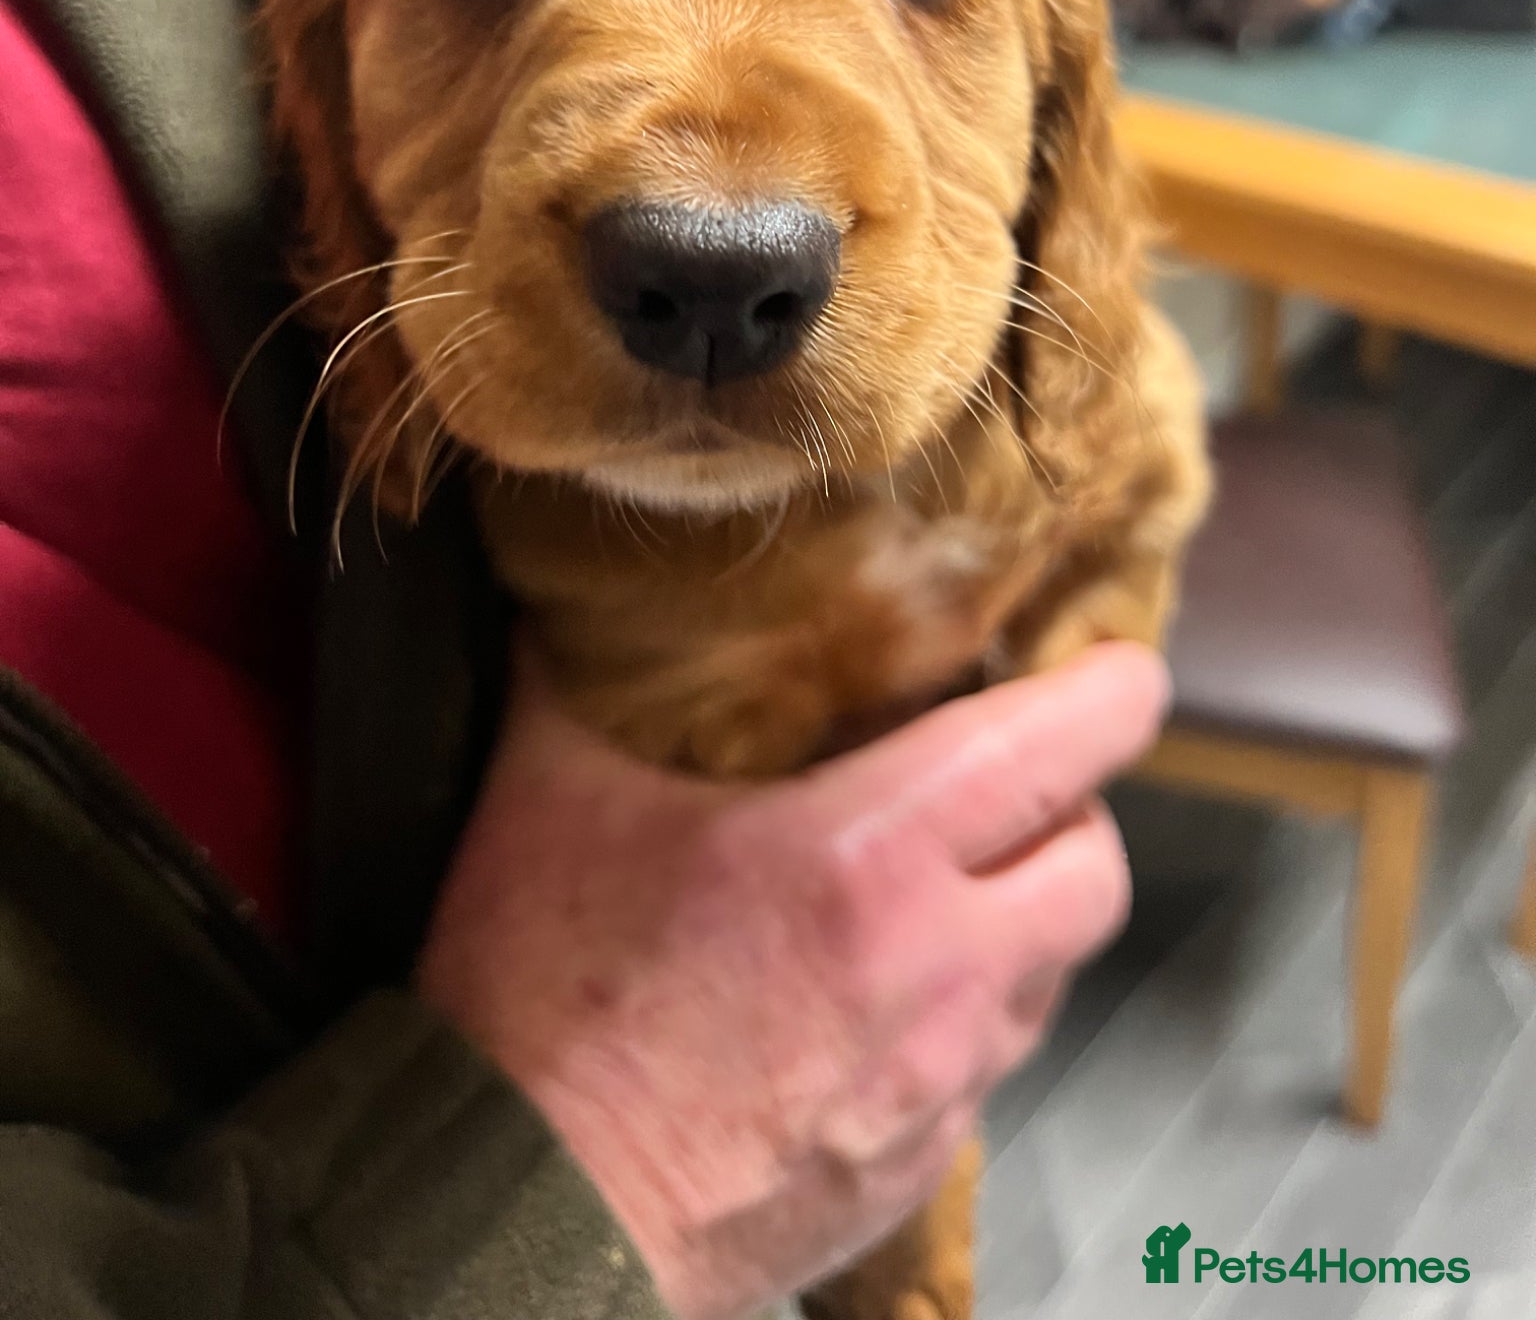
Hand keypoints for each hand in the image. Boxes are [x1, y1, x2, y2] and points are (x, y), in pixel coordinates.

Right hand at [418, 641, 1167, 1319]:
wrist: (526, 1215)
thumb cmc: (539, 1001)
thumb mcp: (547, 799)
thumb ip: (575, 681)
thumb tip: (571, 606)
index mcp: (867, 856)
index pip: (1058, 748)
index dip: (1113, 694)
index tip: (1116, 670)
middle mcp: (939, 970)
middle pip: (1096, 867)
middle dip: (1073, 811)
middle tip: (1008, 783)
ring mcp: (941, 1086)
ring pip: (1051, 975)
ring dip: (1021, 919)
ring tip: (938, 890)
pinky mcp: (920, 1172)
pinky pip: (986, 1074)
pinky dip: (963, 1021)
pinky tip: (880, 1006)